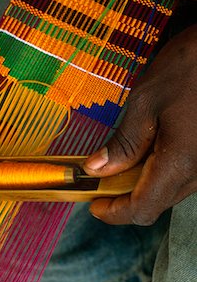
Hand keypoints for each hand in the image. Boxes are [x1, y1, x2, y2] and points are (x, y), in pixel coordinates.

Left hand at [84, 24, 196, 224]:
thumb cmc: (187, 69)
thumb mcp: (145, 102)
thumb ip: (123, 142)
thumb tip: (97, 168)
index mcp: (179, 163)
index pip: (142, 209)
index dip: (114, 213)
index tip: (93, 204)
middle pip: (155, 202)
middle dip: (123, 195)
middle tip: (99, 176)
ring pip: (168, 189)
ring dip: (140, 181)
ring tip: (119, 157)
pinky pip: (180, 173)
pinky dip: (157, 168)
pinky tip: (145, 145)